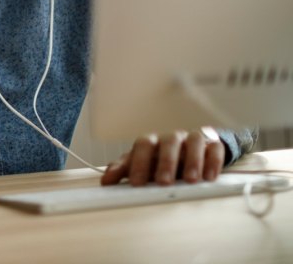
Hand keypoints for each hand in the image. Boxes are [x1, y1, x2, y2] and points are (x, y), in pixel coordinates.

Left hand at [101, 127, 224, 185]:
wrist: (189, 152)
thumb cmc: (160, 160)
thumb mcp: (141, 164)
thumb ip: (123, 170)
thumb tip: (106, 181)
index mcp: (152, 142)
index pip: (143, 145)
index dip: (139, 162)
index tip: (136, 182)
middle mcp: (171, 138)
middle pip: (168, 142)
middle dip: (166, 162)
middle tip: (164, 182)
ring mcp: (192, 140)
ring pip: (193, 141)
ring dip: (192, 161)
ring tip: (191, 180)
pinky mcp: (212, 145)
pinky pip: (214, 148)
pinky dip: (212, 161)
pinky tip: (209, 176)